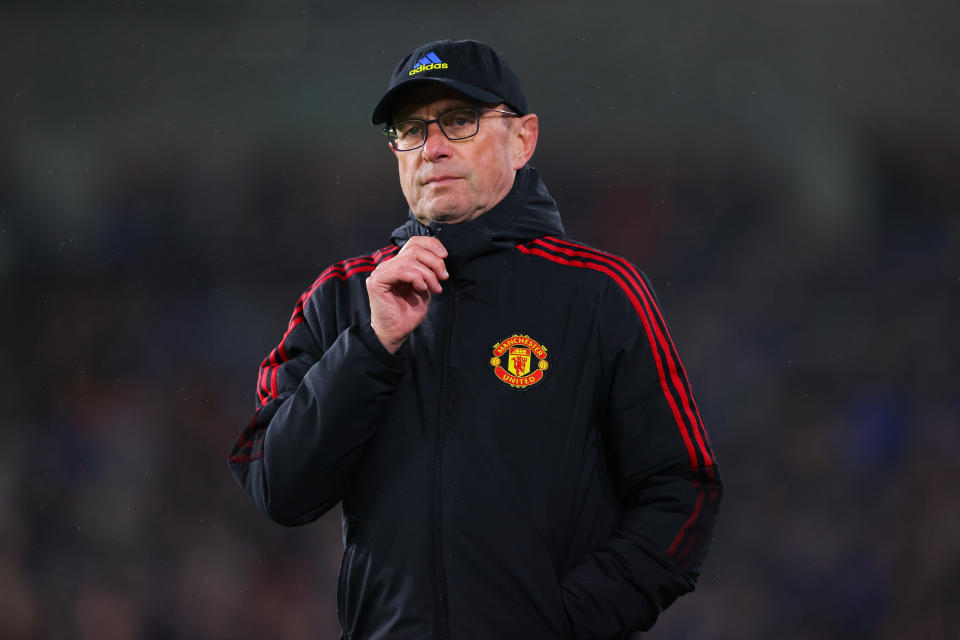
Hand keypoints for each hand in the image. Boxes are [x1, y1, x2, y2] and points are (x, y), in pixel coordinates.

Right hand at [366, 236, 448, 353]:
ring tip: (435, 288)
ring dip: (428, 273)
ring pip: (410, 259)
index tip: (445, 256)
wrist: (396, 332)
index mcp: (398, 265)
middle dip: (434, 262)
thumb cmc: (408, 313)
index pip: (414, 243)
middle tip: (443, 277)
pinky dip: (416, 278)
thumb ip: (428, 272)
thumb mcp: (424, 287)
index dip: (431, 244)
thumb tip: (440, 258)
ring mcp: (381, 272)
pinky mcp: (377, 281)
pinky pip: (401, 270)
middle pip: (414, 249)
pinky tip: (421, 288)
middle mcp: (388, 265)